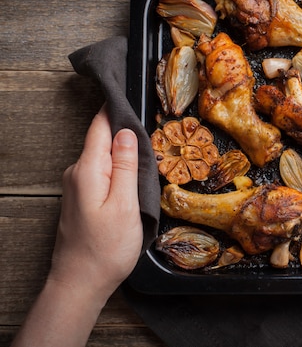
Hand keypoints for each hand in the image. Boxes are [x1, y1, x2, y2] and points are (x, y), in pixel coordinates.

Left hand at [12, 106, 142, 346]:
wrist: (80, 283)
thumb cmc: (107, 248)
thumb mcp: (125, 205)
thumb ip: (125, 166)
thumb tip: (126, 131)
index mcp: (87, 170)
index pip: (100, 127)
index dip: (116, 109)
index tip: (131, 91)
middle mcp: (76, 173)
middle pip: (101, 139)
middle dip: (124, 129)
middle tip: (151, 121)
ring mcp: (76, 186)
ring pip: (102, 157)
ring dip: (122, 150)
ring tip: (147, 145)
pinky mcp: (80, 198)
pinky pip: (100, 171)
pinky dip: (117, 167)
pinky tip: (132, 173)